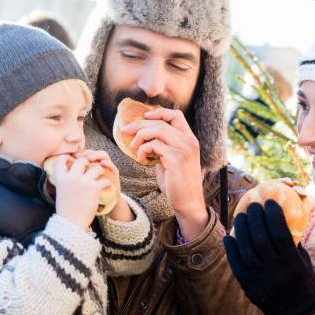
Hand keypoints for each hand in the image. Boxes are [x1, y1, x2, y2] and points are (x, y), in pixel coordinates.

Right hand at [54, 155, 111, 230]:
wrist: (71, 223)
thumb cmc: (65, 210)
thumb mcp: (60, 192)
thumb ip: (64, 181)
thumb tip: (68, 173)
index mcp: (61, 178)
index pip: (62, 160)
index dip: (68, 157)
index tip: (74, 159)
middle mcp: (72, 177)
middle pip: (82, 160)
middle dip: (88, 162)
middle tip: (91, 167)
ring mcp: (83, 181)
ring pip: (96, 168)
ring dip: (100, 171)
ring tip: (100, 176)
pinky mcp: (94, 188)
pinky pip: (104, 180)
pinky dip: (107, 182)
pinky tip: (106, 185)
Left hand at [122, 107, 207, 239]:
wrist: (188, 202)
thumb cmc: (177, 183)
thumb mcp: (171, 160)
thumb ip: (163, 147)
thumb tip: (144, 137)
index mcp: (190, 139)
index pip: (176, 115)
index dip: (159, 112)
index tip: (144, 117)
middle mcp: (189, 141)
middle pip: (161, 121)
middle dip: (140, 124)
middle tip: (125, 130)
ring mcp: (184, 149)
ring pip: (157, 130)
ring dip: (140, 136)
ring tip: (132, 146)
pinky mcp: (176, 159)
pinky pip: (154, 145)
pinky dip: (143, 150)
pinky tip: (140, 159)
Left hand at [223, 200, 314, 314]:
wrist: (295, 312)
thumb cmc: (302, 281)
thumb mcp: (303, 261)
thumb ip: (293, 240)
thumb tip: (282, 215)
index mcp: (291, 262)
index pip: (280, 232)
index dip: (274, 214)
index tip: (270, 202)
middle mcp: (274, 270)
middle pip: (260, 238)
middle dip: (255, 217)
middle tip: (253, 205)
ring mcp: (258, 277)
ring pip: (245, 248)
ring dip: (242, 228)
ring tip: (241, 215)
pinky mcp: (247, 284)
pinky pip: (235, 262)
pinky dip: (231, 248)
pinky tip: (229, 236)